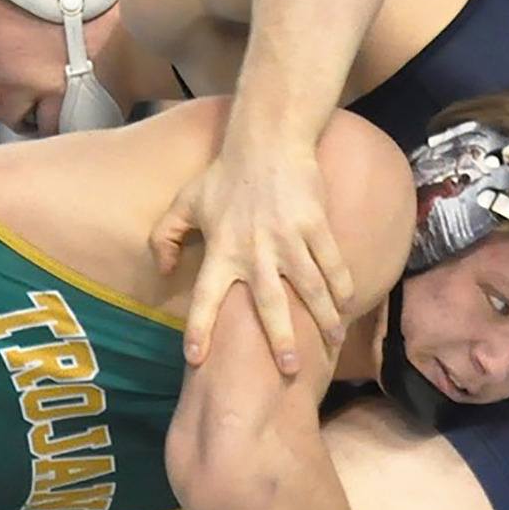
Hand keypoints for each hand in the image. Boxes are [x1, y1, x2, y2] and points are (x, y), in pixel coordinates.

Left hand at [151, 141, 351, 372]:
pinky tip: (348, 306)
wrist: (268, 141)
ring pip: (310, 287)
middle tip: (288, 368)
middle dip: (279, 338)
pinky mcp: (315, 225)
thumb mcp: (185, 202)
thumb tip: (160, 270)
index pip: (204, 297)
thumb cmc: (224, 175)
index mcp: (221, 251)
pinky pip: (331, 262)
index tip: (196, 358)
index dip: (198, 328)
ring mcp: (288, 239)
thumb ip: (165, 236)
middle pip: (268, 303)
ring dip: (323, 318)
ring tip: (332, 341)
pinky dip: (342, 285)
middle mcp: (254, 251)